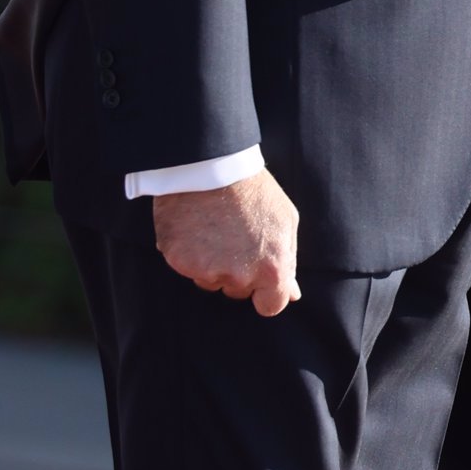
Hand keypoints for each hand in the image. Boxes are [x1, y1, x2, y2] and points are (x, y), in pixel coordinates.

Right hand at [152, 171, 299, 315]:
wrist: (210, 163)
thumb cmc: (253, 189)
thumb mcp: (285, 220)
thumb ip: (288, 260)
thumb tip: (292, 293)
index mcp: (272, 269)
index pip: (270, 306)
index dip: (264, 292)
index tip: (257, 274)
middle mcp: (239, 277)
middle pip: (237, 292)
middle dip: (237, 272)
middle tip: (233, 236)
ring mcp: (206, 270)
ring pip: (209, 281)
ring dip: (211, 263)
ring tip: (213, 227)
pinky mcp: (178, 260)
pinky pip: (184, 266)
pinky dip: (187, 251)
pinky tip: (194, 226)